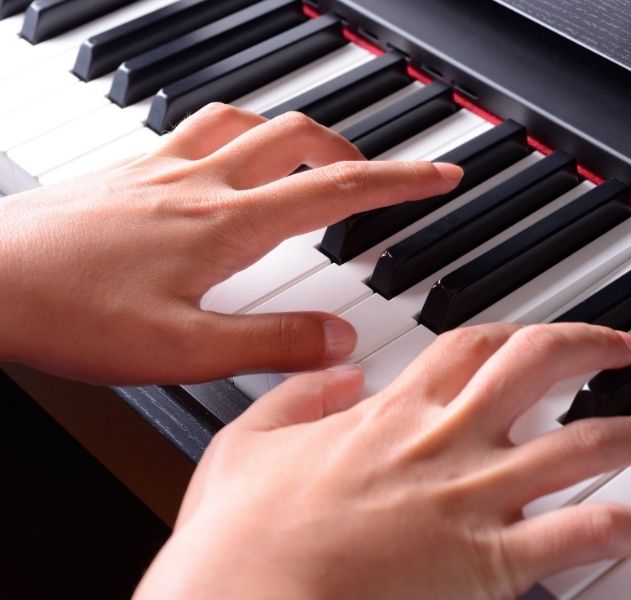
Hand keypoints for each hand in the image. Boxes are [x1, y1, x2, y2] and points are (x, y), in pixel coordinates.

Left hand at [0, 103, 461, 383]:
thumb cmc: (70, 313)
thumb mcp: (184, 353)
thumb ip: (271, 345)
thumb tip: (341, 340)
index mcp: (226, 224)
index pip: (337, 189)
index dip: (401, 182)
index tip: (441, 175)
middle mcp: (200, 183)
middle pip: (299, 137)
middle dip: (354, 150)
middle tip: (380, 175)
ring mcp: (160, 169)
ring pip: (248, 121)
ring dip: (294, 131)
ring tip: (314, 155)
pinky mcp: (127, 172)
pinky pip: (196, 129)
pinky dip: (235, 132)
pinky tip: (225, 160)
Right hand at [134, 323, 630, 599]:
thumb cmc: (239, 539)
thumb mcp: (246, 444)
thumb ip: (296, 395)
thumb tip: (337, 371)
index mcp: (391, 411)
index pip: (470, 345)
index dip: (515, 331)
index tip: (538, 336)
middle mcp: (445, 441)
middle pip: (540, 366)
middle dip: (591, 348)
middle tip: (625, 351)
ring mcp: (475, 498)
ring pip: (584, 445)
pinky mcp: (492, 563)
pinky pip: (582, 533)